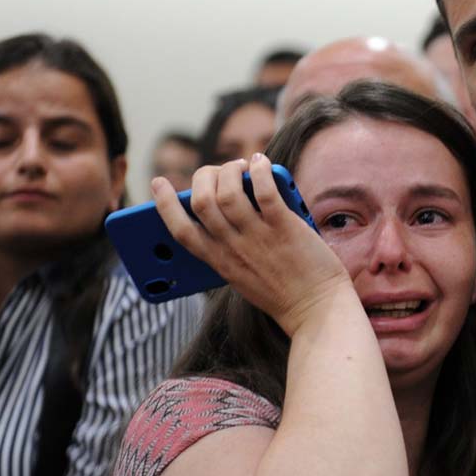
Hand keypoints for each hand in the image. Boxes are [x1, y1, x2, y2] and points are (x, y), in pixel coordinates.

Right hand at [153, 155, 350, 335]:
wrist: (317, 311)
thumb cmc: (283, 292)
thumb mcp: (242, 277)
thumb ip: (229, 249)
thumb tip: (225, 206)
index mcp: (219, 261)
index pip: (180, 230)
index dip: (165, 204)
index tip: (159, 183)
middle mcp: (234, 248)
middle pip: (201, 201)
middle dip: (204, 176)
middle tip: (220, 171)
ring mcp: (258, 238)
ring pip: (228, 192)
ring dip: (231, 171)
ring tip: (242, 165)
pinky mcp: (284, 229)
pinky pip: (265, 192)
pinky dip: (259, 172)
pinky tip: (260, 163)